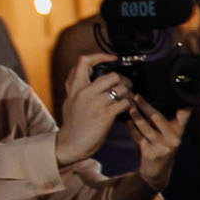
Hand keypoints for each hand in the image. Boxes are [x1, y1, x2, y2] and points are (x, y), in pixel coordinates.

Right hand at [55, 53, 131, 168]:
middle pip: (111, 75)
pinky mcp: (104, 115)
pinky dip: (129, 104)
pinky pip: (124, 103)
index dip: (101, 56)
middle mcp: (84, 92)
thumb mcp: (70, 100)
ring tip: (128, 98)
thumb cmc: (73, 123)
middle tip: (126, 86)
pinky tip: (128, 108)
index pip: (84, 61)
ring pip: (120, 89)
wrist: (71, 143)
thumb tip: (82, 73)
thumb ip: (76, 86)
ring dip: (129, 93)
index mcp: (75, 87)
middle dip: (124, 80)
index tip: (112, 58)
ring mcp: (95, 103)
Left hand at [127, 97, 188, 189]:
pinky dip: (132, 129)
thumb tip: (146, 99)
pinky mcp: (152, 153)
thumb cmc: (159, 148)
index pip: (184, 115)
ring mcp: (163, 147)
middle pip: (158, 118)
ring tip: (129, 108)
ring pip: (146, 128)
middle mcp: (173, 139)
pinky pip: (139, 138)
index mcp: (179, 131)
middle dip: (146, 106)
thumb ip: (160, 121)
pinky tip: (127, 123)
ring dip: (136, 117)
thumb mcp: (165, 135)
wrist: (156, 173)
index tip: (179, 93)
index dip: (184, 105)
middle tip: (136, 96)